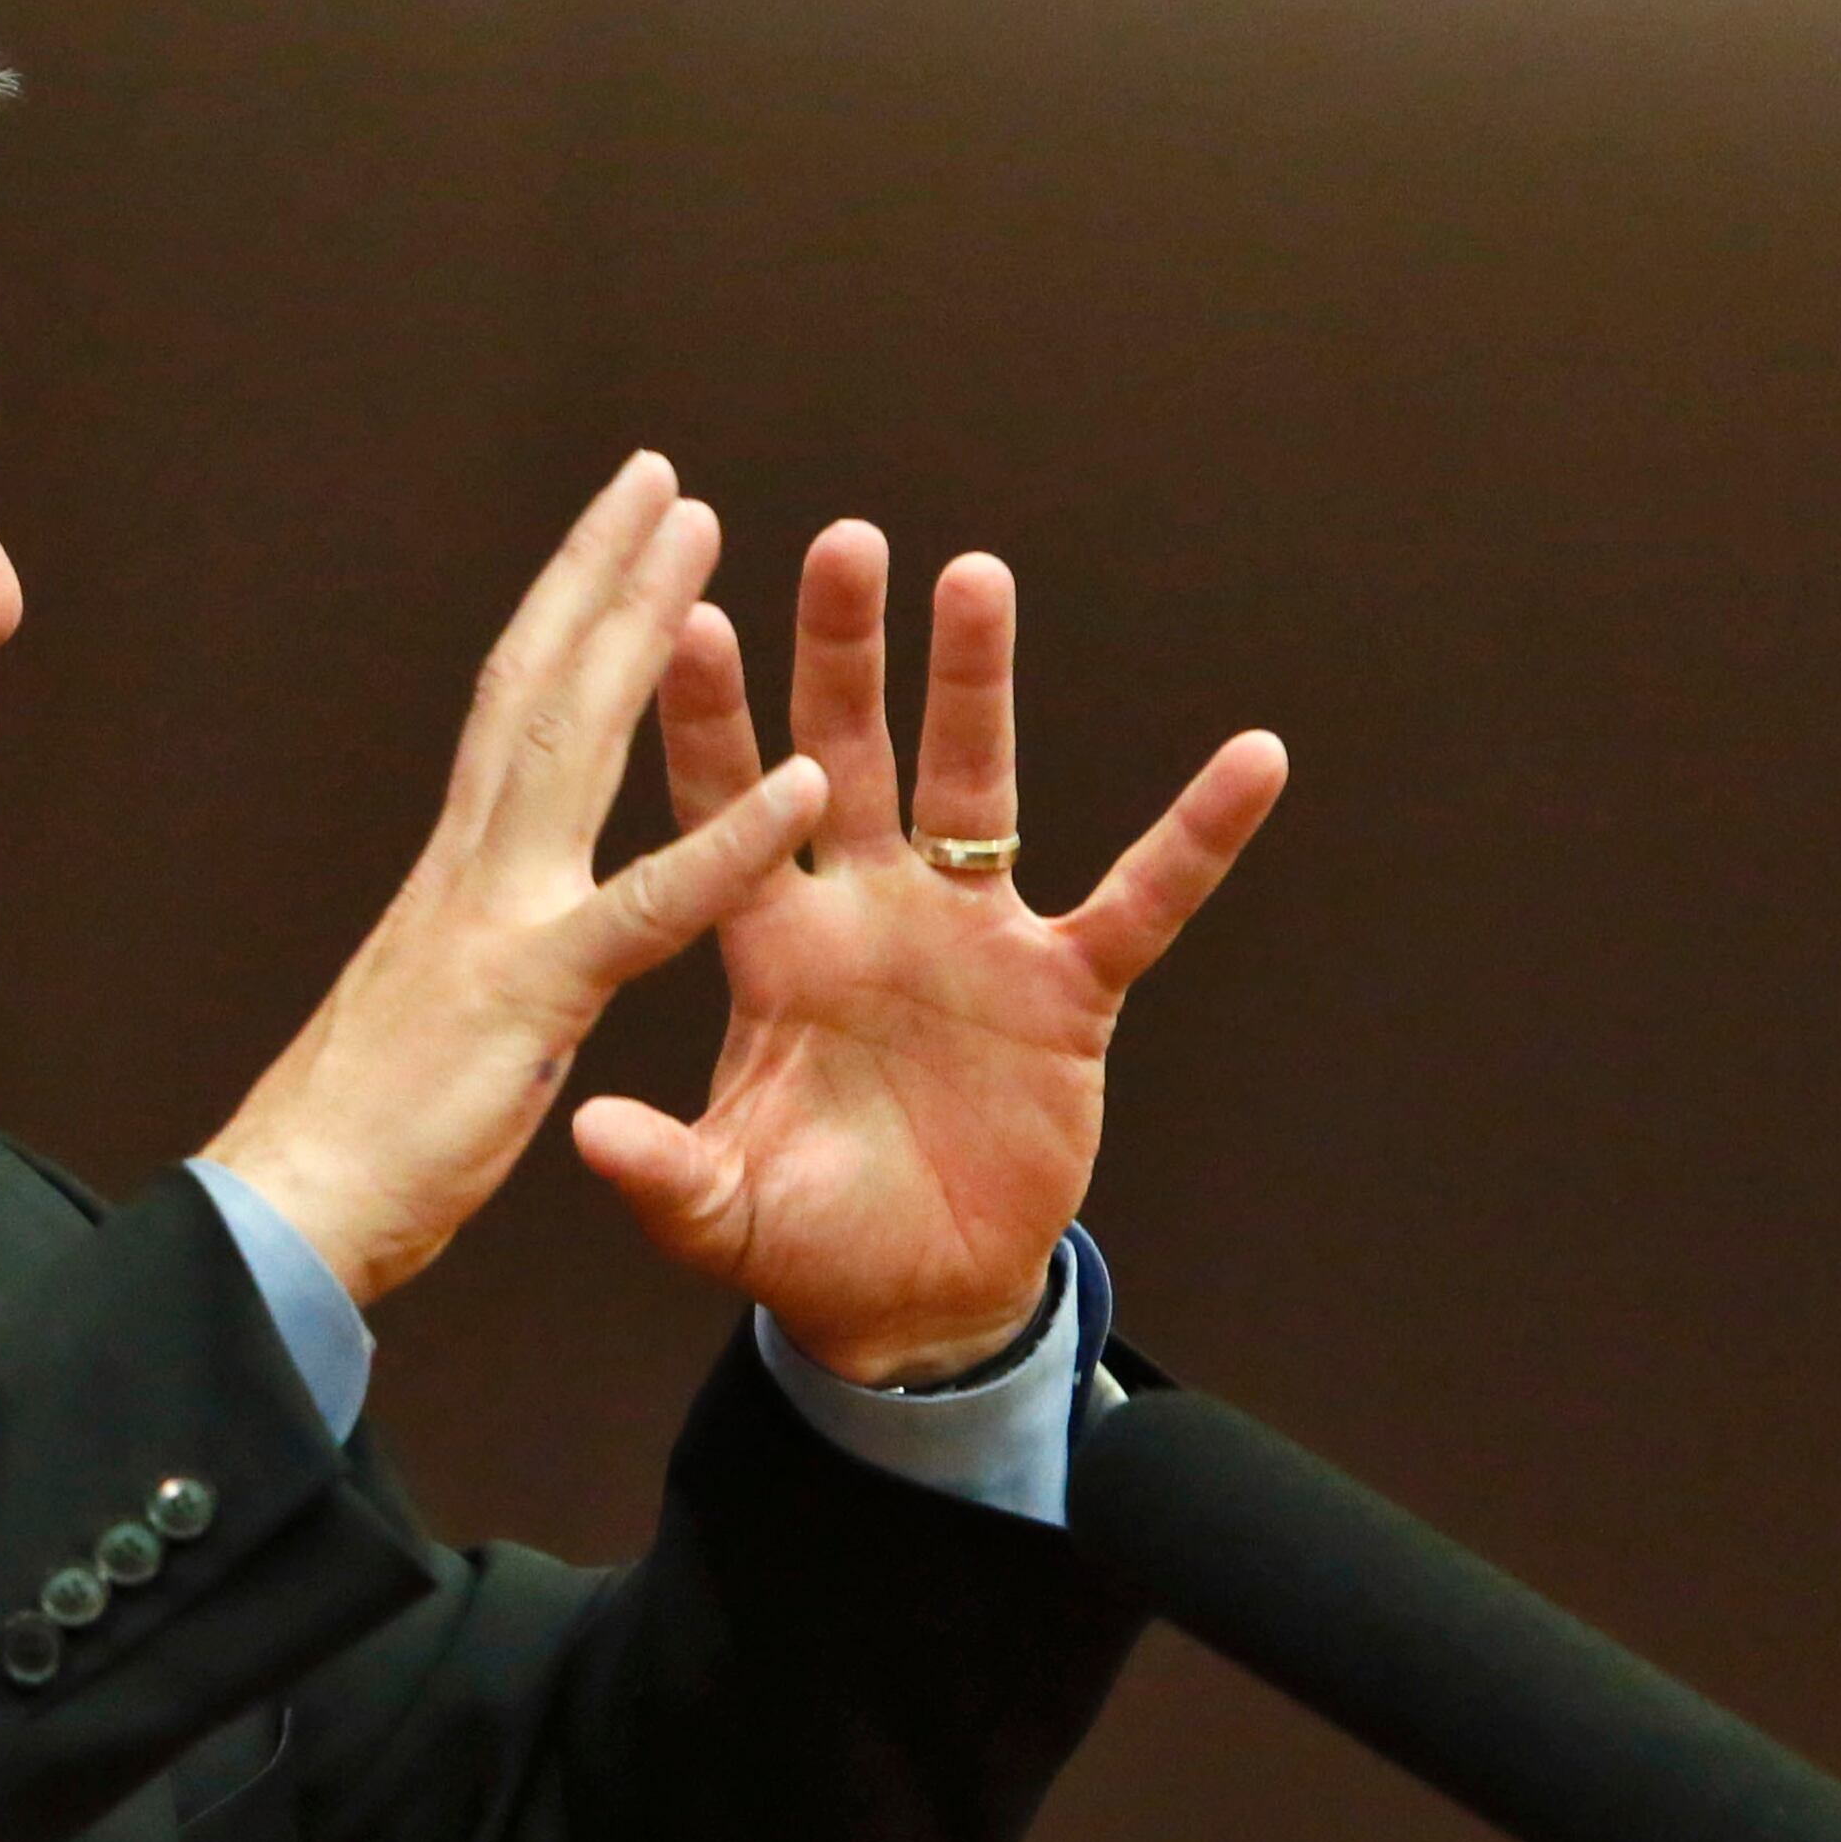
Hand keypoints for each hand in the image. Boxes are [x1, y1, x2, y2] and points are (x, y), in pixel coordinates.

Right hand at [204, 454, 827, 1305]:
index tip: (601, 545)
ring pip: (575, 739)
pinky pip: (648, 908)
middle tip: (657, 476)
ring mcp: (495, 919)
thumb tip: (466, 943)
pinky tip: (801, 779)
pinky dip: (727, 842)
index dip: (555, 623)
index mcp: (452, 880)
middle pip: (536, 685)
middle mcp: (467, 869)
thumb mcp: (419, 1028)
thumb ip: (457, 964)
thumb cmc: (347, 1149)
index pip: (507, 719)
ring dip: (641, 624)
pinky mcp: (532, 997)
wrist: (281, 1220)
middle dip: (597, 572)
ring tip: (702, 527)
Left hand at [570, 523, 1287, 1384]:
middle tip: (840, 539)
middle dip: (844, 654)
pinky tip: (1254, 759)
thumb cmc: (801, 1240)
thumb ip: (662, 1170)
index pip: (728, 814)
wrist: (909, 1302)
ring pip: (976, 786)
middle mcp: (868, 915)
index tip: (687, 621)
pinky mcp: (1066, 990)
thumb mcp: (718, 1213)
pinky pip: (1143, 900)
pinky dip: (1197, 838)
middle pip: (851, 757)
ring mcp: (971, 938)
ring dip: (976, 686)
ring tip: (975, 576)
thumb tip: (587, 1130)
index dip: (711, 725)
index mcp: (772, 951)